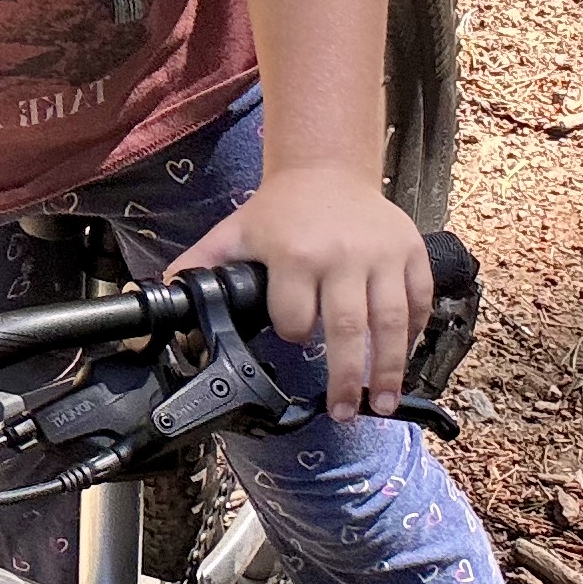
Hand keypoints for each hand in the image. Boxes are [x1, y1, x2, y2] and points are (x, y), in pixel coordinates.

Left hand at [169, 166, 431, 421]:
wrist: (325, 170)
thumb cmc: (279, 211)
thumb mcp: (236, 233)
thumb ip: (202, 264)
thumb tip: (162, 292)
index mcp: (294, 254)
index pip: (295, 318)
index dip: (291, 334)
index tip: (292, 337)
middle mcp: (342, 256)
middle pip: (348, 330)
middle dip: (347, 379)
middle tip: (345, 413)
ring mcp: (382, 255)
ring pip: (391, 322)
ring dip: (389, 369)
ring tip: (381, 404)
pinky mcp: (410, 252)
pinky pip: (420, 301)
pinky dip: (416, 333)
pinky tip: (405, 359)